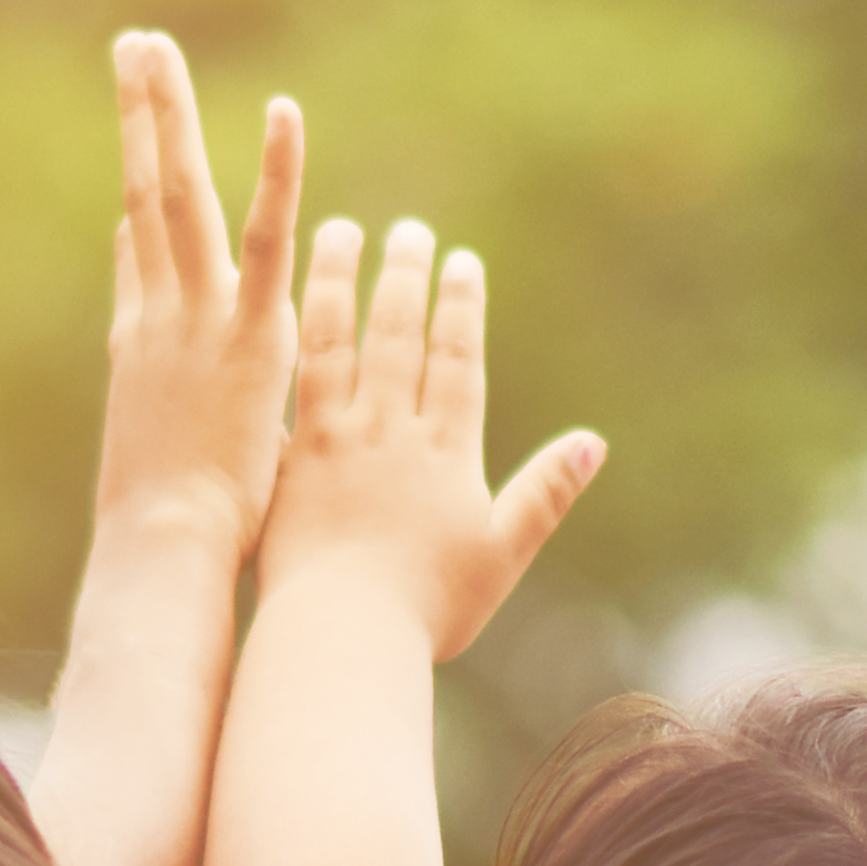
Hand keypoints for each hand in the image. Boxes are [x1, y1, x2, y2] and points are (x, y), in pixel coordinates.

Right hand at [93, 29, 306, 561]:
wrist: (164, 546)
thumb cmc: (170, 527)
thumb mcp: (160, 451)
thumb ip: (161, 402)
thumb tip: (153, 364)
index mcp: (140, 344)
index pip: (138, 251)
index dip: (139, 191)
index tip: (140, 130)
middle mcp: (157, 314)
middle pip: (142, 193)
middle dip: (137, 115)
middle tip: (132, 44)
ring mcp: (194, 315)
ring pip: (174, 193)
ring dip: (163, 112)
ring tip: (150, 42)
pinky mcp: (246, 331)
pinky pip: (266, 237)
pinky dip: (278, 173)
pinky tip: (284, 113)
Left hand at [251, 216, 596, 658]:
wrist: (340, 635)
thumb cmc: (427, 608)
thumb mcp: (500, 552)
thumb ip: (543, 493)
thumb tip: (592, 444)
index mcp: (445, 450)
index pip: (456, 359)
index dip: (461, 306)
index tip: (460, 261)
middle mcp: (389, 431)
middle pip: (399, 335)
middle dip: (405, 276)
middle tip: (407, 230)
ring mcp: (333, 441)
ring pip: (336, 342)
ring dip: (338, 281)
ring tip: (337, 232)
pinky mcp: (288, 461)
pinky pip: (286, 386)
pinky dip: (283, 340)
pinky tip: (273, 305)